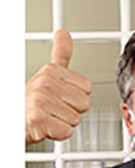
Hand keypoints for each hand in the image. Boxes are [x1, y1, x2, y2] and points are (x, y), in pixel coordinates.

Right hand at [25, 29, 92, 145]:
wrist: (13, 119)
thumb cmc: (32, 102)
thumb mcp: (48, 74)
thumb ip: (60, 54)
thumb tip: (64, 33)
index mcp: (52, 70)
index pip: (87, 88)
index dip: (76, 97)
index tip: (61, 97)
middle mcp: (46, 82)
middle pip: (84, 104)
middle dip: (72, 111)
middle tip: (55, 110)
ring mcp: (41, 100)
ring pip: (75, 119)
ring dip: (64, 123)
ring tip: (50, 117)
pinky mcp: (39, 119)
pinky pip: (66, 132)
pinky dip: (58, 134)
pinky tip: (47, 126)